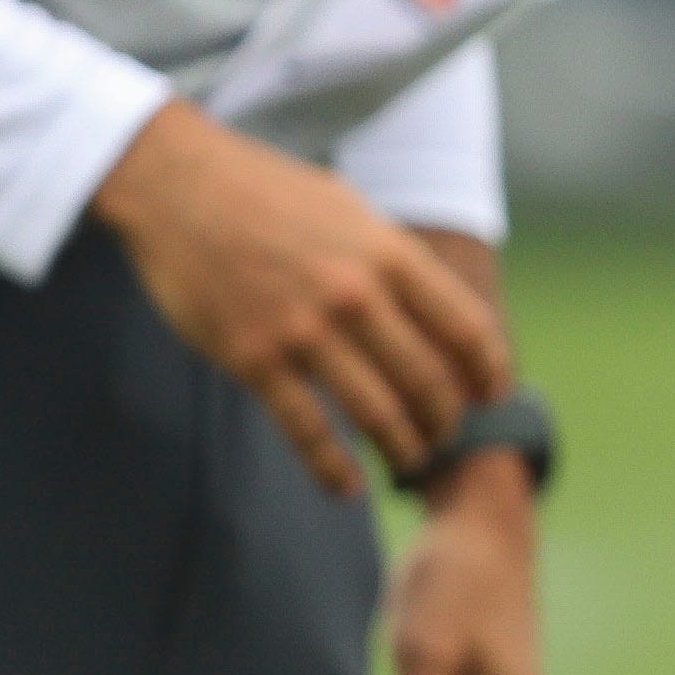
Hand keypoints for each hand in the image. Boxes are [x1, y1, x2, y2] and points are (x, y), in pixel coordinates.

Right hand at [89, 100, 508, 494]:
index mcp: (391, 253)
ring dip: (402, 447)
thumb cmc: (271, 194)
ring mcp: (305, 330)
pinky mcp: (255, 360)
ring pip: (377, 413)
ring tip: (409, 462)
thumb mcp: (352, 211)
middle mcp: (358, 294)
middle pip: (428, 379)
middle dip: (446, 419)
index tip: (492, 395)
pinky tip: (347, 487)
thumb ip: (392, 260)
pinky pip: (307, 431)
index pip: (466, 327)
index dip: (488, 370)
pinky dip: (333, 469)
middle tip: (447, 436)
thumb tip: (432, 305)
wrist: (182, 188)